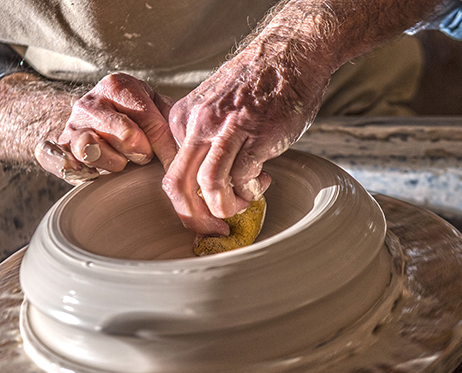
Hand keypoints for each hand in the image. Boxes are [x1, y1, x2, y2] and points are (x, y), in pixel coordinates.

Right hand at [36, 73, 176, 184]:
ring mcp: (71, 126)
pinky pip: (59, 161)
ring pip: (94, 151)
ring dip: (115, 163)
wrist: (92, 119)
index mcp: (117, 86)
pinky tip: (93, 172)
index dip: (167, 147)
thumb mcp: (156, 109)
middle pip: (126, 137)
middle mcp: (89, 102)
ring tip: (121, 160)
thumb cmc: (134, 117)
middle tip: (143, 154)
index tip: (176, 162)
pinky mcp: (58, 150)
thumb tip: (188, 149)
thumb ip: (173, 122)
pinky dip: (76, 168)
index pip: (151, 121)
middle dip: (142, 153)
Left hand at [163, 50, 331, 234]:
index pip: (170, 171)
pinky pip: (242, 179)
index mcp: (182, 118)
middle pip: (177, 185)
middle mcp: (197, 124)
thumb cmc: (257, 84)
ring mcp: (225, 129)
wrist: (290, 53)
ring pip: (207, 186)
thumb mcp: (214, 105)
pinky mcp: (254, 135)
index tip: (205, 211)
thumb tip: (208, 183)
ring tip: (241, 204)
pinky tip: (262, 180)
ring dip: (224, 208)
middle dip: (192, 218)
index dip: (186, 201)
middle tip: (212, 230)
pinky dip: (251, 190)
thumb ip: (205, 137)